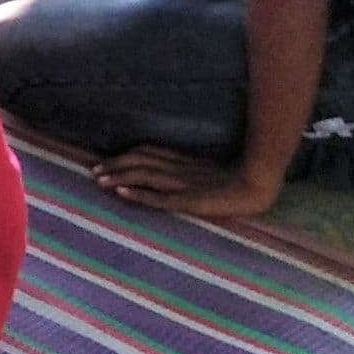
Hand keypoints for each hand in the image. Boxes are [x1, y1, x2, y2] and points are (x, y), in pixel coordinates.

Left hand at [92, 146, 281, 218]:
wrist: (260, 184)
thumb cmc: (239, 179)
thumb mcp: (209, 172)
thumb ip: (191, 171)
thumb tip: (170, 173)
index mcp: (184, 162)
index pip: (148, 153)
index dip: (124, 156)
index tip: (104, 160)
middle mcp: (180, 169)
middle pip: (140, 161)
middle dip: (115, 165)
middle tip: (93, 170)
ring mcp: (185, 184)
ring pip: (145, 176)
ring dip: (120, 178)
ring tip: (100, 180)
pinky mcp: (191, 200)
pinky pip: (161, 197)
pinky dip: (140, 195)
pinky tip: (123, 194)